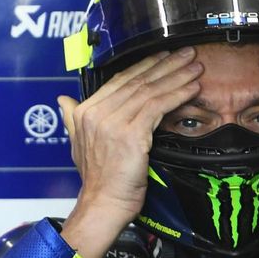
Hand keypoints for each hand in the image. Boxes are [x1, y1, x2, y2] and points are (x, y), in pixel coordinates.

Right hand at [57, 47, 202, 257]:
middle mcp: (97, 113)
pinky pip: (158, 107)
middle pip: (138, 81)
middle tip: (187, 53)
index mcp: (86, 112)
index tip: (166, 56)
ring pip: (150, 91)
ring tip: (196, 67)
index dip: (146, 66)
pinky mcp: (131, 135)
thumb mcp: (79, 144)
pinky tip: (192, 89)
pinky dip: (177, 96)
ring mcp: (113, 123)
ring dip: (177, 77)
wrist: (103, 204)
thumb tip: (62, 100)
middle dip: (166, 65)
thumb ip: (73, 118)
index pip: (120, 80)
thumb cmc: (99, 178)